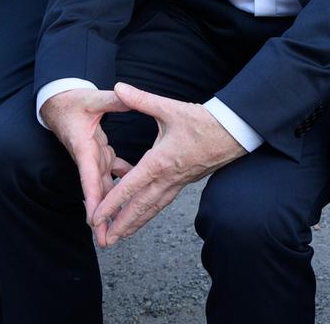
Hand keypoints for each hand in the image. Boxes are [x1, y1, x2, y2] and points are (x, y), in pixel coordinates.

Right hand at [43, 88, 135, 219]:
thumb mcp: (91, 98)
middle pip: (95, 191)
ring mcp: (94, 157)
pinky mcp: (99, 153)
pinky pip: (111, 172)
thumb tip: (125, 95)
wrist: (59, 102)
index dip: (92, 199)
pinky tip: (135, 190)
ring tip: (120, 227)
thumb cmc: (71, 101)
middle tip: (106, 240)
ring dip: (111, 205)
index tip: (94, 220)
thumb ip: (111, 100)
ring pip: (104, 186)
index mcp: (84, 147)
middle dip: (100, 216)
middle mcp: (88, 157)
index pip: (88, 176)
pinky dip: (122, 181)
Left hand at [90, 83, 244, 246]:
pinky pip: (162, 203)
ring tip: (117, 238)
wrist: (233, 132)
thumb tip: (118, 88)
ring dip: (133, 224)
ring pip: (151, 209)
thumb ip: (142, 100)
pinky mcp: (183, 183)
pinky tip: (141, 219)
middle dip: (119, 225)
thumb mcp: (170, 108)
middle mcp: (167, 178)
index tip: (95, 217)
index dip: (111, 203)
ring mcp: (177, 183)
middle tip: (102, 242)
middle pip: (139, 207)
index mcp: (160, 161)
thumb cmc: (203, 121)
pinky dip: (148, 214)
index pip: (130, 187)